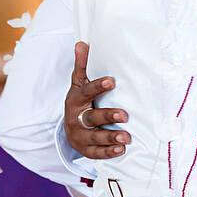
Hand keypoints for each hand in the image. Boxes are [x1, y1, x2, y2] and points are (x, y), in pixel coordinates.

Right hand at [64, 41, 129, 158]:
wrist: (70, 127)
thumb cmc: (80, 102)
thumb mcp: (79, 84)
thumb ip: (82, 66)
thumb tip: (81, 43)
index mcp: (75, 100)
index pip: (86, 92)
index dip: (98, 87)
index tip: (111, 81)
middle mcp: (76, 118)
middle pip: (91, 117)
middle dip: (107, 116)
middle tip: (124, 115)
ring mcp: (80, 135)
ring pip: (95, 137)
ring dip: (111, 137)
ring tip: (126, 137)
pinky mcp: (85, 150)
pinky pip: (96, 153)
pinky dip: (108, 152)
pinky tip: (120, 150)